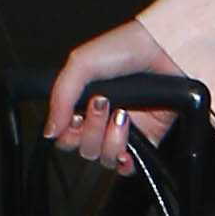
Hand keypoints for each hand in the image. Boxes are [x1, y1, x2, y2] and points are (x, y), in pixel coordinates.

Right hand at [45, 23, 192, 174]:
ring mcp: (124, 132)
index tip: (76, 116)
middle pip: (83, 149)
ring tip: (123, 114)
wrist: (164, 52)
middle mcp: (102, 120)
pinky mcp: (147, 140)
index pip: (65, 137)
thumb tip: (50, 131)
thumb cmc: (125, 49)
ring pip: (105, 158)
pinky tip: (129, 141)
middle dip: (91, 130)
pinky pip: (129, 166)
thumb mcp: (81, 63)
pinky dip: (127, 160)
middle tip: (102, 106)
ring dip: (111, 139)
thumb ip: (60, 98)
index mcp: (83, 104)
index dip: (68, 133)